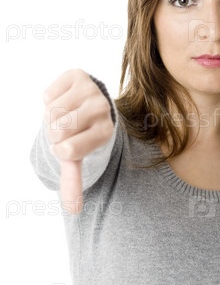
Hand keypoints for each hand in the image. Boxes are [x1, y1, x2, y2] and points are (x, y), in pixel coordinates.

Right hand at [43, 69, 113, 213]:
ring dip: (50, 117)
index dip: (60, 150)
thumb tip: (73, 210)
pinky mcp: (77, 74)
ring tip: (63, 117)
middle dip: (53, 134)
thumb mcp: (78, 157)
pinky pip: (48, 94)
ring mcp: (92, 89)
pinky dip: (48, 100)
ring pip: (52, 111)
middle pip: (58, 129)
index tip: (69, 146)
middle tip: (64, 131)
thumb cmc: (80, 135)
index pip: (68, 150)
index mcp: (106, 132)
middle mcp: (104, 108)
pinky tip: (61, 101)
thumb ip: (74, 181)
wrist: (85, 106)